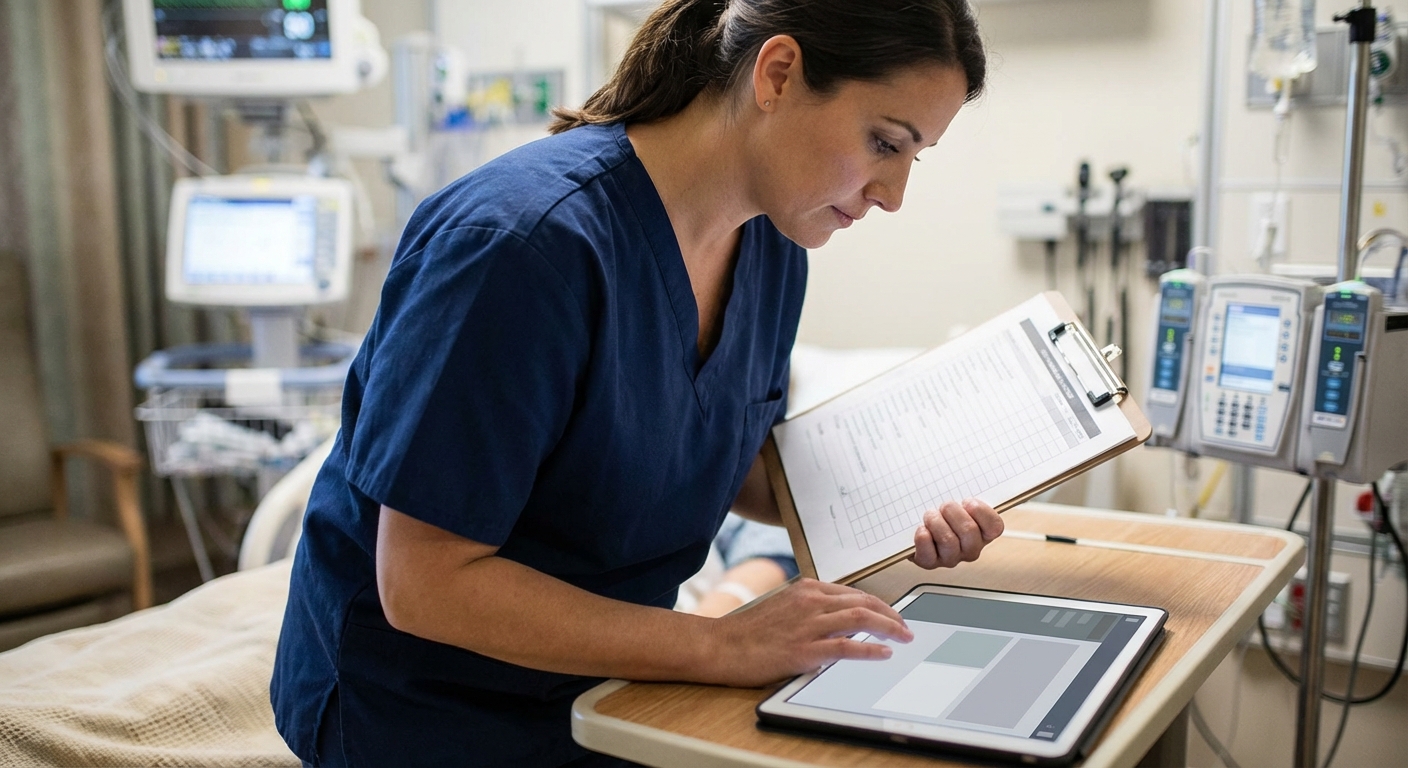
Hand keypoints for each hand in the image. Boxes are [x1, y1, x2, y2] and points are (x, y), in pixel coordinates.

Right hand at [702, 578, 912, 686]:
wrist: (719, 646)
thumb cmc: (746, 632)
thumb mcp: (781, 608)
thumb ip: (807, 609)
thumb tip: (834, 621)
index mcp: (805, 589)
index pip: (853, 592)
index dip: (878, 603)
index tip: (891, 614)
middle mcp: (810, 601)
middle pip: (863, 601)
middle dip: (891, 614)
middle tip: (906, 627)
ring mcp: (808, 625)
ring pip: (861, 618)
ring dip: (889, 627)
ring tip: (904, 637)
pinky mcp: (804, 650)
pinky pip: (846, 647)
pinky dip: (870, 649)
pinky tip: (884, 653)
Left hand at [912, 498, 1002, 568]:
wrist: (916, 523)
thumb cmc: (942, 509)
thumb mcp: (958, 498)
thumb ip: (965, 492)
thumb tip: (964, 472)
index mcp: (983, 532)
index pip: (994, 527)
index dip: (981, 512)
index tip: (967, 501)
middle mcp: (970, 548)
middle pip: (969, 531)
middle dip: (953, 512)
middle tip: (944, 506)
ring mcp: (951, 558)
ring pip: (949, 542)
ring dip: (936, 522)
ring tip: (930, 515)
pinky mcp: (930, 562)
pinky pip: (928, 555)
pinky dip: (923, 539)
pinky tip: (922, 530)